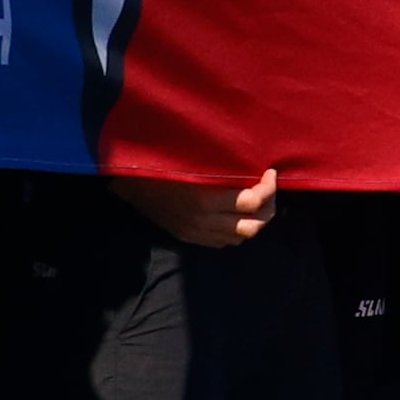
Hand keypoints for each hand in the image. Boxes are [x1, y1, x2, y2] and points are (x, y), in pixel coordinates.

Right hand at [111, 167, 279, 248]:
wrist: (129, 178)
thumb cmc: (164, 159)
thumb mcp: (196, 157)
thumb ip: (224, 165)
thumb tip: (255, 164)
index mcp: (206, 198)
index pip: (252, 201)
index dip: (268, 188)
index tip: (270, 172)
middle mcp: (204, 221)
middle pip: (253, 225)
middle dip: (268, 207)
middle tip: (269, 189)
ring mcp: (196, 233)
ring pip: (240, 236)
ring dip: (255, 221)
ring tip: (257, 203)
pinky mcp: (189, 237)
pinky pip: (223, 242)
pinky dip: (236, 231)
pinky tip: (237, 216)